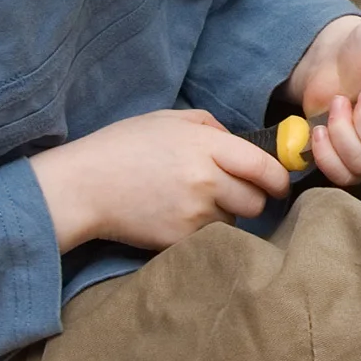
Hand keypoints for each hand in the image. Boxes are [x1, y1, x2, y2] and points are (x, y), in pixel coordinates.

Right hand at [28, 109, 289, 252]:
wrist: (82, 186)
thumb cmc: (123, 147)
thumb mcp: (168, 120)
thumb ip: (211, 127)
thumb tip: (241, 143)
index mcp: (206, 146)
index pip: (265, 168)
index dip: (279, 179)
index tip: (278, 183)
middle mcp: (206, 181)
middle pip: (257, 201)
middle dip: (252, 198)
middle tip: (233, 192)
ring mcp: (194, 214)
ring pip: (234, 221)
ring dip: (224, 214)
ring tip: (193, 201)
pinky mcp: (180, 240)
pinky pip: (210, 237)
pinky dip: (203, 229)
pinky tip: (177, 215)